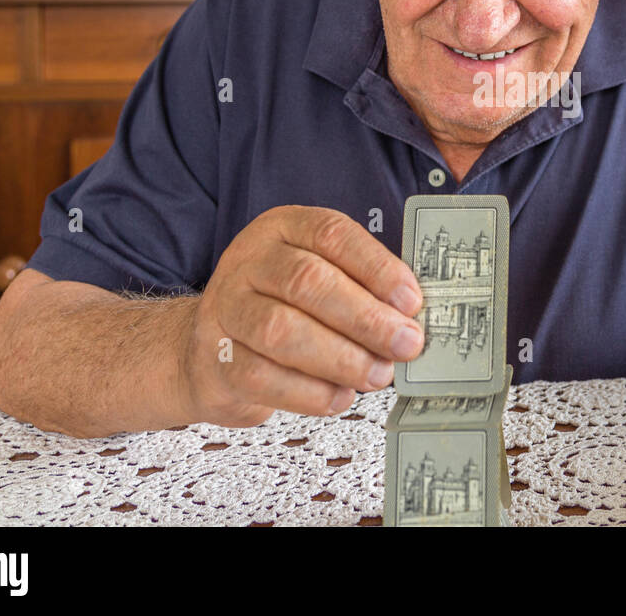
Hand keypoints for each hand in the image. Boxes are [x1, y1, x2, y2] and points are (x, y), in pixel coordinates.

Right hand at [182, 205, 424, 426]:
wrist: (212, 346)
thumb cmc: (283, 306)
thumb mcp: (320, 276)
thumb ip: (362, 287)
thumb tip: (413, 317)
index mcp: (284, 228)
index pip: (332, 235)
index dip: (376, 268)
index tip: (412, 302)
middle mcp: (250, 260)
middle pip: (307, 282)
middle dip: (365, 318)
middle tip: (404, 345)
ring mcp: (226, 307)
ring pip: (280, 330)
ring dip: (340, 358)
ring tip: (376, 375)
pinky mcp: (215, 358)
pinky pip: (261, 377)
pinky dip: (308, 392)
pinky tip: (339, 396)